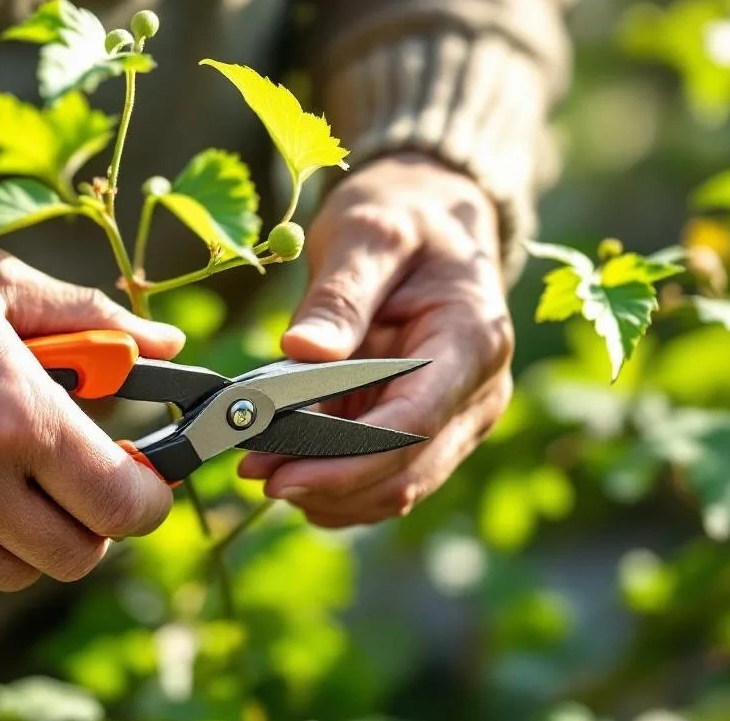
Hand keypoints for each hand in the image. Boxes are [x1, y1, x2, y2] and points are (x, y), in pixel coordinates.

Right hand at [0, 212, 184, 603]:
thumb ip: (91, 319)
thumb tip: (166, 343)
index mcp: (17, 414)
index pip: (124, 505)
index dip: (146, 501)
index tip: (140, 485)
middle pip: (76, 556)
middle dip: (90, 523)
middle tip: (72, 485)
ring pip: (11, 575)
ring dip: (23, 539)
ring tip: (2, 482)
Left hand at [239, 154, 512, 526]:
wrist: (435, 219)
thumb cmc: (405, 218)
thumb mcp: (368, 234)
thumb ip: (339, 295)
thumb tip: (301, 351)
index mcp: (473, 342)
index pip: (414, 425)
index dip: (347, 460)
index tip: (282, 471)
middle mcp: (478, 393)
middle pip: (405, 470)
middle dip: (326, 482)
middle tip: (252, 471)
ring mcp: (459, 418)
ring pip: (396, 488)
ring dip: (329, 492)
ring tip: (262, 468)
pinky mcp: (433, 430)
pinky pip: (387, 478)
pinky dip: (339, 485)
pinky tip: (292, 470)